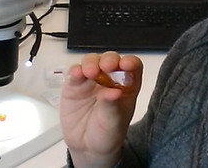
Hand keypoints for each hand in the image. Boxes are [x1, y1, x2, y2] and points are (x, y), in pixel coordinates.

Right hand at [60, 51, 142, 167]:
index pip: (132, 67)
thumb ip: (112, 106)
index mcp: (127, 85)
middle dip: (109, 60)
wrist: (88, 147)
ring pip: (92, 62)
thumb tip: (113, 92)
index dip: (130, 62)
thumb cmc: (108, 133)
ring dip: (91, 63)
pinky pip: (75, 73)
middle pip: (111, 60)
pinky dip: (75, 70)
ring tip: (90, 72)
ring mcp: (92, 80)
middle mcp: (110, 79)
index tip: (127, 64)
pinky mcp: (75, 85)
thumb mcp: (114, 122)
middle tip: (106, 66)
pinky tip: (76, 73)